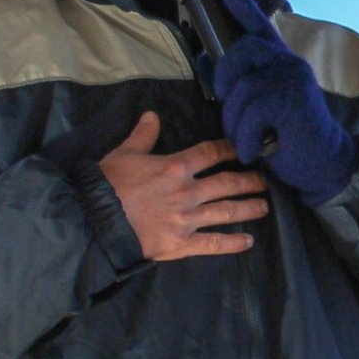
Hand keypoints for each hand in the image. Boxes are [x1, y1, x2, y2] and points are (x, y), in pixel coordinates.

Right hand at [99, 112, 268, 260]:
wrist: (92, 222)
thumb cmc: (106, 186)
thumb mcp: (123, 154)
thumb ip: (142, 136)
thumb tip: (152, 115)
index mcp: (175, 167)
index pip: (211, 153)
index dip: (231, 149)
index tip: (245, 149)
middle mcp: (188, 192)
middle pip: (228, 183)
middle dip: (250, 181)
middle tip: (265, 182)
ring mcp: (188, 219)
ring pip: (228, 212)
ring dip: (249, 209)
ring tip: (264, 206)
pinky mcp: (182, 243)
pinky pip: (213, 243)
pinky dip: (233, 243)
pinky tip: (248, 241)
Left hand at [214, 0, 358, 204]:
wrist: (322, 164)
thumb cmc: (288, 137)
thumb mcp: (258, 106)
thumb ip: (239, 82)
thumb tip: (205, 59)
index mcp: (282, 64)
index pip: (262, 28)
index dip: (245, 8)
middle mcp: (290, 65)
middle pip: (242, 50)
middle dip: (225, 77)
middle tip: (227, 102)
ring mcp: (293, 80)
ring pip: (242, 91)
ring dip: (235, 122)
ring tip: (247, 140)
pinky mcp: (292, 101)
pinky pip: (250, 114)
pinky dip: (246, 138)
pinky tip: (254, 149)